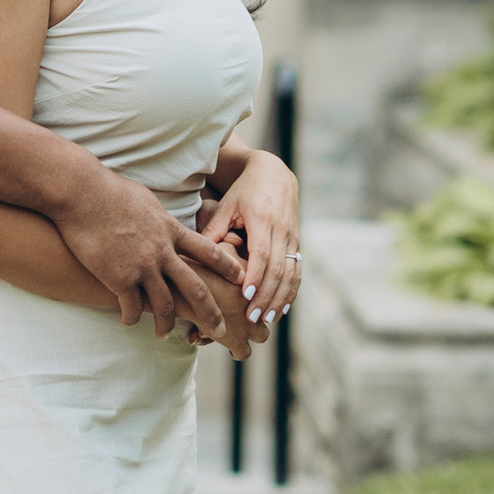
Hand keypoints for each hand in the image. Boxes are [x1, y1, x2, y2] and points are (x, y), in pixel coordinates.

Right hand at [60, 160, 246, 336]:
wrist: (83, 194)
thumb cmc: (109, 190)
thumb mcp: (146, 200)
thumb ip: (158, 217)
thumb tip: (161, 218)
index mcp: (171, 230)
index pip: (208, 251)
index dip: (227, 267)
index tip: (241, 278)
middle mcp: (162, 251)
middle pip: (195, 287)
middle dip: (210, 311)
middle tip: (220, 329)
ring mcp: (142, 267)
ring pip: (165, 304)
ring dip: (167, 323)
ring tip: (166, 335)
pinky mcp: (119, 278)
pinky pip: (132, 307)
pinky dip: (132, 317)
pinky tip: (129, 321)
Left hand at [195, 147, 302, 334]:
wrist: (274, 174)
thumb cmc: (244, 192)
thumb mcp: (226, 205)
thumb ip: (214, 229)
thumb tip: (196, 255)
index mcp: (263, 219)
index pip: (261, 253)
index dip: (255, 277)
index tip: (245, 298)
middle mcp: (282, 229)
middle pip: (277, 269)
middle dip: (266, 296)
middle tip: (252, 318)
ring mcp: (293, 237)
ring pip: (290, 273)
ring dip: (280, 299)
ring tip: (266, 319)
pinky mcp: (297, 243)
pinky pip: (297, 271)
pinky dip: (291, 292)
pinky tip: (281, 309)